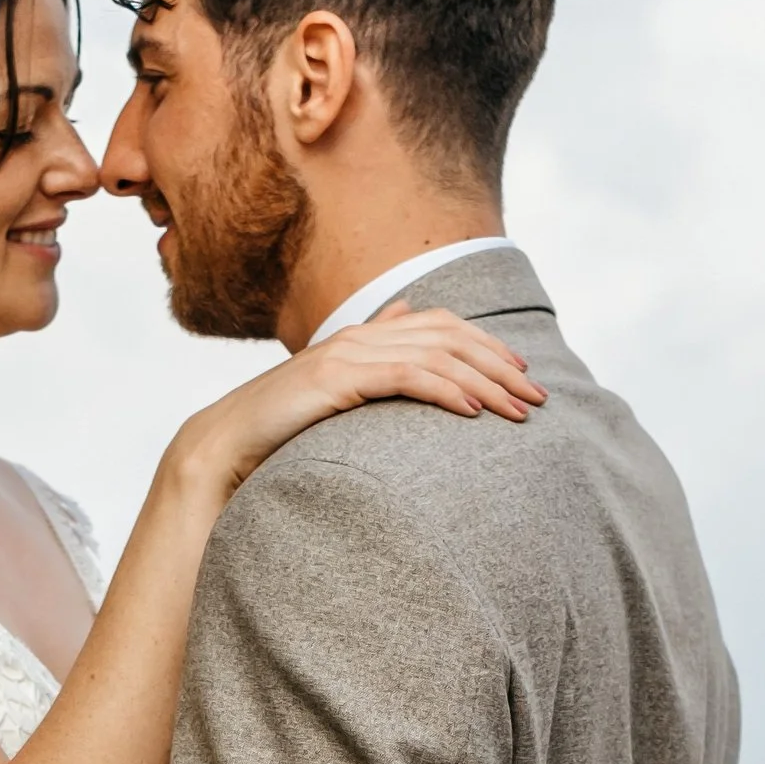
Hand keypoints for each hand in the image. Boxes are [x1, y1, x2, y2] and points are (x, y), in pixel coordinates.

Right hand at [176, 304, 543, 506]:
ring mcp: (350, 353)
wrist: (225, 444)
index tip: (524, 376)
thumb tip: (402, 319)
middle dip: (501, 365)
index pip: (443, 326)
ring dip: (486, 382)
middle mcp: (363, 334)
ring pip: (438, 356)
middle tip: (539, 397)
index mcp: (366, 336)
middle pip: (452, 336)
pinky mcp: (339, 379)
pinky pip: (407, 378)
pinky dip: (446, 392)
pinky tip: (474, 413)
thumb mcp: (335, 393)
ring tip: (519, 411)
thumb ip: (372, 360)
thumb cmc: (280, 430)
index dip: (489, 346)